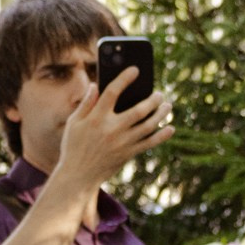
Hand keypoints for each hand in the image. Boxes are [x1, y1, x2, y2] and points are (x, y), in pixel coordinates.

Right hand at [46, 68, 170, 201]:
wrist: (79, 175)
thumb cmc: (74, 146)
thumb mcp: (74, 122)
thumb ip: (86, 103)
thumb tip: (96, 85)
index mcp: (96, 117)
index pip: (112, 92)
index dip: (124, 78)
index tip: (135, 69)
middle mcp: (112, 129)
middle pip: (138, 110)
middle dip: (152, 100)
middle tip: (159, 93)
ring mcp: (122, 142)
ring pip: (148, 126)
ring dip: (161, 114)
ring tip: (167, 105)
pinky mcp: (129, 154)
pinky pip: (149, 143)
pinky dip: (162, 136)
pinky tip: (170, 128)